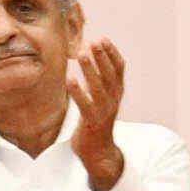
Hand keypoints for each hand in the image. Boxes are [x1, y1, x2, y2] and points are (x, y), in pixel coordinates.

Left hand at [67, 40, 131, 190]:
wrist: (98, 151)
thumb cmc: (96, 121)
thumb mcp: (103, 99)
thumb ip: (101, 82)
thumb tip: (93, 58)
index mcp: (117, 93)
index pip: (119, 69)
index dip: (112, 53)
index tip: (103, 39)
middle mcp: (113, 100)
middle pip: (110, 74)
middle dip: (102, 56)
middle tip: (93, 41)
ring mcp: (104, 111)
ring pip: (98, 87)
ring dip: (90, 69)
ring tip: (81, 53)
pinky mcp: (92, 122)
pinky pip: (85, 104)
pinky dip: (78, 91)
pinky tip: (70, 79)